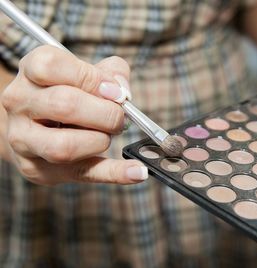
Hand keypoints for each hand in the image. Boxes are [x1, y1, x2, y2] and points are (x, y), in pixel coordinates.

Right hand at [1, 45, 147, 185]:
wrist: (37, 120)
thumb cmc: (69, 90)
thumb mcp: (88, 70)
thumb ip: (112, 73)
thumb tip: (123, 92)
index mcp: (31, 71)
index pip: (52, 67)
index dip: (92, 80)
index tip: (116, 93)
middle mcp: (20, 103)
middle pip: (64, 105)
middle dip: (105, 114)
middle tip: (119, 118)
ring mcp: (23, 139)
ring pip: (64, 146)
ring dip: (100, 141)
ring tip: (108, 136)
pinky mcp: (36, 169)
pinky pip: (82, 173)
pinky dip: (115, 174)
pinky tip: (138, 172)